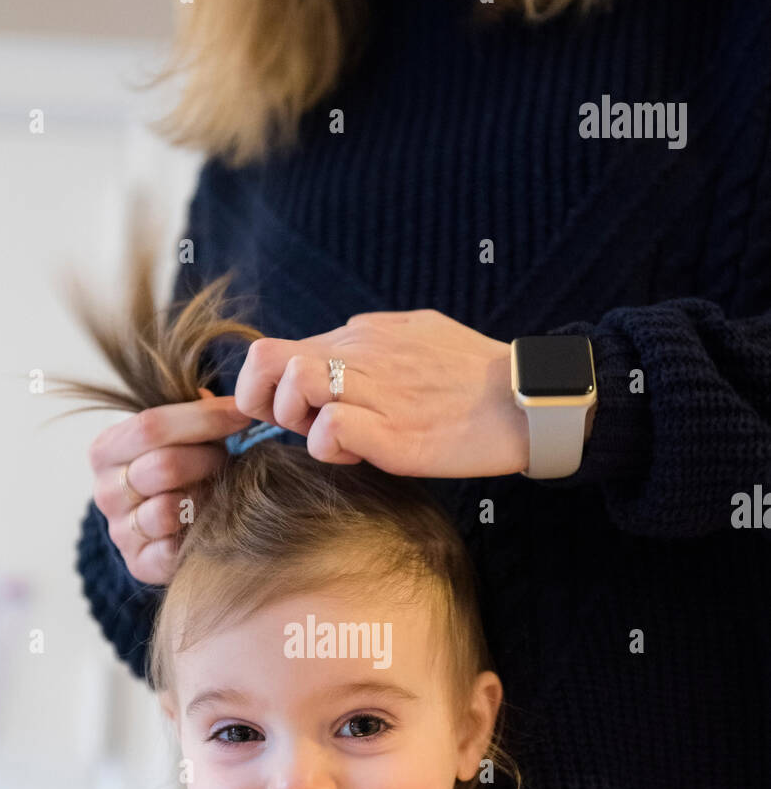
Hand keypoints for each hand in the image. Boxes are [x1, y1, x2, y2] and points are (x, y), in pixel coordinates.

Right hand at [88, 389, 251, 584]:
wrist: (162, 527)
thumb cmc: (176, 470)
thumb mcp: (176, 436)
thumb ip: (192, 414)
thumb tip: (220, 401)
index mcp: (106, 450)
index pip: (149, 426)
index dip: (202, 418)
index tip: (242, 416)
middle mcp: (105, 491)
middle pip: (163, 466)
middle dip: (208, 458)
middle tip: (228, 458)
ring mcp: (119, 531)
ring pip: (170, 509)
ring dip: (205, 497)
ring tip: (217, 490)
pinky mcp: (139, 563)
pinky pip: (174, 548)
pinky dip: (199, 534)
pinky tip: (209, 521)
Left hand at [233, 309, 531, 478]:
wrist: (527, 398)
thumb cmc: (476, 374)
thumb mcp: (419, 334)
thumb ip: (373, 338)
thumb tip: (339, 346)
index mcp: (361, 334)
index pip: (273, 349)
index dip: (262, 390)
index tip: (285, 415)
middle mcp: (360, 354)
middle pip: (266, 361)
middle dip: (263, 403)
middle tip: (300, 428)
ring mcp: (375, 392)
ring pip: (294, 387)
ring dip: (300, 424)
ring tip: (337, 441)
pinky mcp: (393, 433)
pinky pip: (330, 429)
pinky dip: (331, 449)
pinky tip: (361, 455)